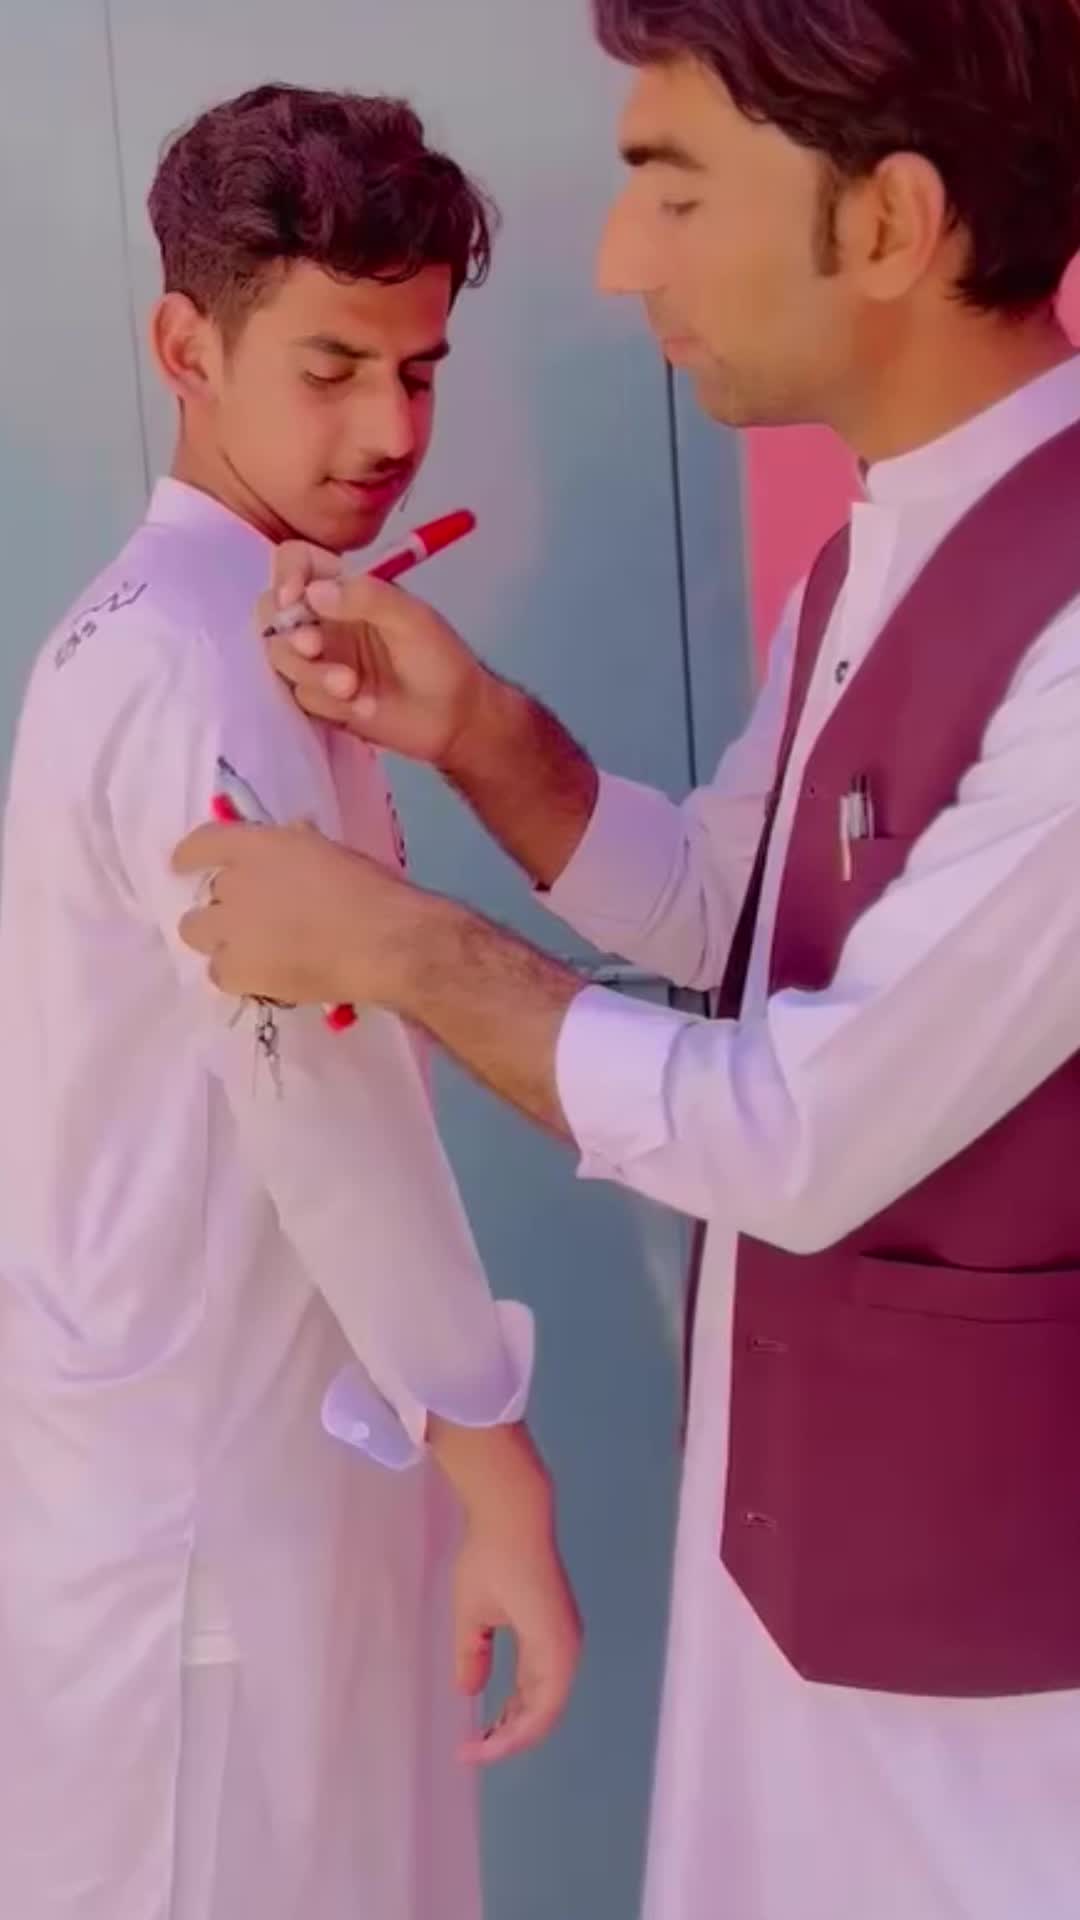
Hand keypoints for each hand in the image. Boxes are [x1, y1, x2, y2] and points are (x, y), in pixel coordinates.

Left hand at [173, 819, 426, 1010]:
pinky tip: (260, 976)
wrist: (382, 942)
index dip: (189, 855)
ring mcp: (230, 929)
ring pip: (196, 933)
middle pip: (203, 896)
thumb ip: (299, 846)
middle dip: (221, 906)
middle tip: (251, 917)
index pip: (202, 843)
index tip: (183, 865)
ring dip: (218, 938)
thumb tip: (293, 839)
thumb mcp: (331, 851)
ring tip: (249, 950)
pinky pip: (217, 972)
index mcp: (257, 845)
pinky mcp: (236, 971)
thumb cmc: (370, 890)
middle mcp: (233, 883)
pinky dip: (234, 973)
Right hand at [258, 541, 497, 768]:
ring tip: (352, 687)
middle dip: (288, 633)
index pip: (295, 563)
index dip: (286, 575)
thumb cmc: (438, 658)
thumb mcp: (411, 617)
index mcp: (344, 589)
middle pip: (272, 613)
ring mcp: (319, 660)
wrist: (453, 718)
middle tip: (315, 648)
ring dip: (313, 673)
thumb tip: (312, 592)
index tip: (295, 597)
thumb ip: (366, 597)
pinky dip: (326, 702)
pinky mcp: (320, 699)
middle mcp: (323, 621)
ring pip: (282, 658)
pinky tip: (362, 707)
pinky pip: (300, 696)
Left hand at [453, 1486, 581, 1766]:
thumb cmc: (490, 1560)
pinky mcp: (555, 1623)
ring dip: (519, 1716)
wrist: (515, 1512)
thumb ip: (471, 1656)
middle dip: (511, 1735)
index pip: (537, 1716)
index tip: (468, 1753)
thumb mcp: (471, 1612)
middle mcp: (567, 1647)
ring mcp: (564, 1634)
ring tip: (484, 1732)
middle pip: (546, 1710)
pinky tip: (500, 1703)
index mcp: (553, 1649)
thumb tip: (470, 1691)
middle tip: (472, 1749)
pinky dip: (525, 1695)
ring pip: (547, 1694)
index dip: (505, 1742)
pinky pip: (544, 1674)